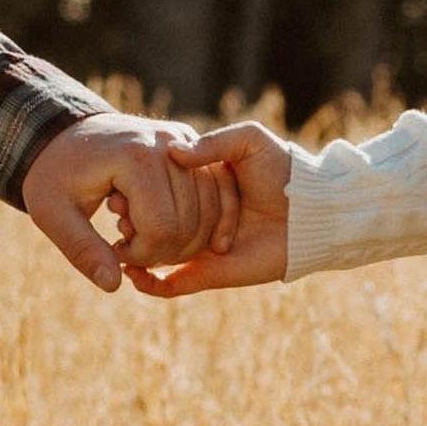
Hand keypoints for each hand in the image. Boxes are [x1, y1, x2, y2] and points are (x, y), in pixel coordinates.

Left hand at [21, 112, 237, 291]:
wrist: (64, 134)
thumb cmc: (54, 176)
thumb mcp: (53, 215)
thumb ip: (82, 250)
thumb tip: (113, 286)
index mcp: (135, 158)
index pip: (162, 228)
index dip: (143, 255)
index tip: (116, 250)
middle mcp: (168, 144)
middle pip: (189, 223)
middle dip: (163, 249)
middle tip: (131, 246)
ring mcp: (184, 141)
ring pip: (208, 211)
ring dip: (183, 237)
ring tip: (144, 234)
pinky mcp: (191, 144)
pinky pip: (214, 192)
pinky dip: (201, 220)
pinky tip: (171, 230)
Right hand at [126, 118, 289, 292]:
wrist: (312, 211)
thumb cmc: (284, 170)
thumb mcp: (247, 140)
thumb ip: (212, 143)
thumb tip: (173, 152)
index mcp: (199, 188)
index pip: (155, 191)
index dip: (134, 190)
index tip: (117, 185)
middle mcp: (195, 218)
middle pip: (148, 224)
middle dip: (127, 220)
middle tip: (114, 212)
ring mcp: (199, 248)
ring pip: (153, 254)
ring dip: (132, 250)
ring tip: (119, 240)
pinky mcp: (208, 273)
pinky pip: (171, 285)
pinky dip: (149, 284)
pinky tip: (132, 272)